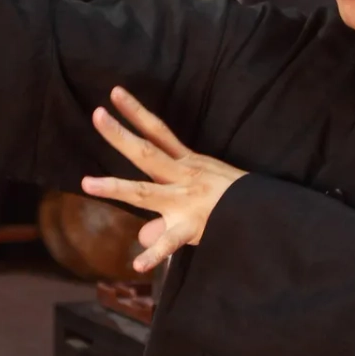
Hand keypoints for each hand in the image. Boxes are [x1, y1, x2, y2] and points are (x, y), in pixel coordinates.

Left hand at [79, 87, 247, 272]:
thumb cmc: (235, 199)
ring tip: (88, 184)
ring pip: (145, 192)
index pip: (158, 132)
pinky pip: (171, 242)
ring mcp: (185, 201)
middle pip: (146, 153)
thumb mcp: (202, 194)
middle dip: (120, 136)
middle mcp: (182, 176)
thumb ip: (166, 216)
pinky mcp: (192, 226)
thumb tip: (142, 237)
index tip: (115, 92)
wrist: (266, 211)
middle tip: (97, 115)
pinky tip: (137, 263)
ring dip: (116, 188)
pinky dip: (155, 254)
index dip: (136, 112)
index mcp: (186, 163)